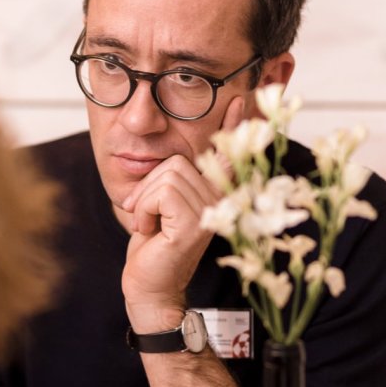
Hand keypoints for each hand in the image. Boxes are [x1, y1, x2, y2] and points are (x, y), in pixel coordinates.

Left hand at [120, 96, 245, 328]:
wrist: (148, 287)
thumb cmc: (152, 248)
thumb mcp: (160, 206)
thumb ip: (170, 182)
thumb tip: (173, 158)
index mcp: (214, 194)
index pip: (226, 155)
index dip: (233, 127)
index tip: (241, 99)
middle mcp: (220, 200)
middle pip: (176, 161)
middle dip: (149, 187)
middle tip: (147, 217)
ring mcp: (211, 211)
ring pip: (166, 175)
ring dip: (145, 201)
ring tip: (151, 226)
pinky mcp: (193, 223)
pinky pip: (160, 193)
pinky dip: (144, 211)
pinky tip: (151, 232)